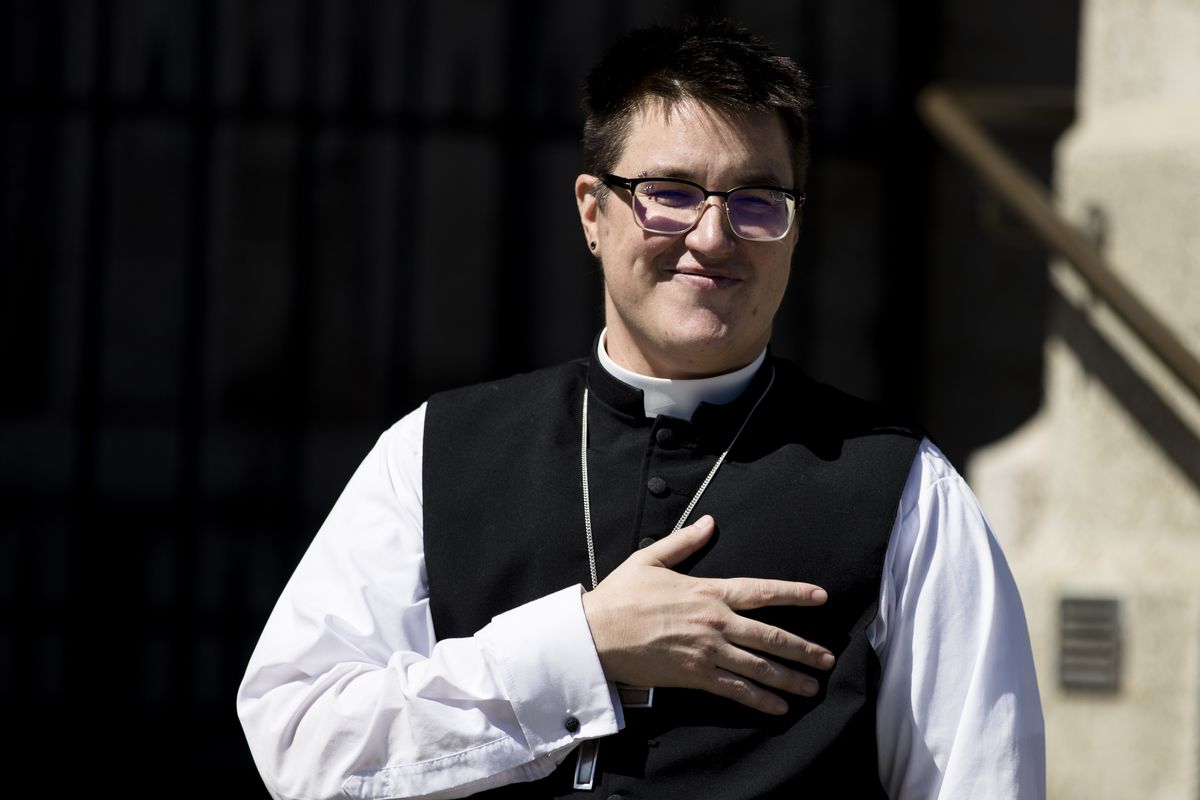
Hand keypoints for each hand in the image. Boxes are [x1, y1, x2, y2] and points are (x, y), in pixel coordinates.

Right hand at [580, 515, 833, 714]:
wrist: (597, 634)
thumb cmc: (620, 596)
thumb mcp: (651, 559)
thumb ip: (684, 541)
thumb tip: (709, 521)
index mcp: (709, 591)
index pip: (762, 591)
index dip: (795, 593)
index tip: (821, 597)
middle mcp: (716, 622)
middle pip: (771, 635)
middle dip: (804, 648)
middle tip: (827, 659)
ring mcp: (708, 651)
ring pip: (760, 666)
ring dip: (790, 678)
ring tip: (813, 687)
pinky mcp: (695, 676)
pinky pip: (736, 689)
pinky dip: (760, 700)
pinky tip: (779, 707)